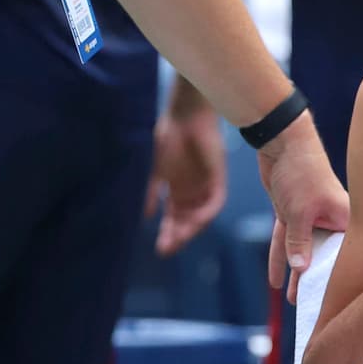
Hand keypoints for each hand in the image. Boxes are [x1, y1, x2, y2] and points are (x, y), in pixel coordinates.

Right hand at [144, 103, 226, 255]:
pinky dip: (205, 214)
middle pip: (186, 222)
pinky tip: (195, 222)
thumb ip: (149, 192)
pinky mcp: (218, 178)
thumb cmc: (166, 136)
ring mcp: (205, 185)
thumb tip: (144, 217)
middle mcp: (191, 191)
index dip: (168, 234)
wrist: (184, 114)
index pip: (173, 219)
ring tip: (178, 239)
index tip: (160, 249)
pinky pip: (214, 203)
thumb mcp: (153, 169)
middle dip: (177, 236)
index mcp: (175, 189)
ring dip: (190, 229)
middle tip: (166, 249)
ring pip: (200, 216)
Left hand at [257, 112, 349, 302]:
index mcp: (344, 219)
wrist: (282, 140)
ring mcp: (310, 216)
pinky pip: (285, 240)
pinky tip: (274, 279)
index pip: (343, 255)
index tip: (334, 302)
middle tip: (310, 308)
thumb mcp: (299, 212)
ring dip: (295, 273)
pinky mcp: (292, 212)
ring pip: (302, 251)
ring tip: (292, 301)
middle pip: (323, 256)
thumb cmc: (302, 172)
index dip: (339, 278)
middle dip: (316, 281)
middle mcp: (331, 220)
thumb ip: (299, 243)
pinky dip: (278, 257)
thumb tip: (300, 269)